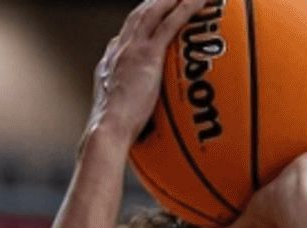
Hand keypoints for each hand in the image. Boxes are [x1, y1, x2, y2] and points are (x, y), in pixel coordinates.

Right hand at [86, 0, 207, 147]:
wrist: (107, 130)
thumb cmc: (112, 134)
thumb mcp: (117, 118)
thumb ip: (128, 112)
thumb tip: (139, 126)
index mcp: (109, 64)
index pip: (124, 37)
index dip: (137, 25)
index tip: (148, 19)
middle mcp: (118, 50)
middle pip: (138, 16)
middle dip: (154, 3)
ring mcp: (132, 49)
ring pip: (153, 12)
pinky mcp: (147, 55)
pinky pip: (170, 24)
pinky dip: (185, 8)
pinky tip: (199, 1)